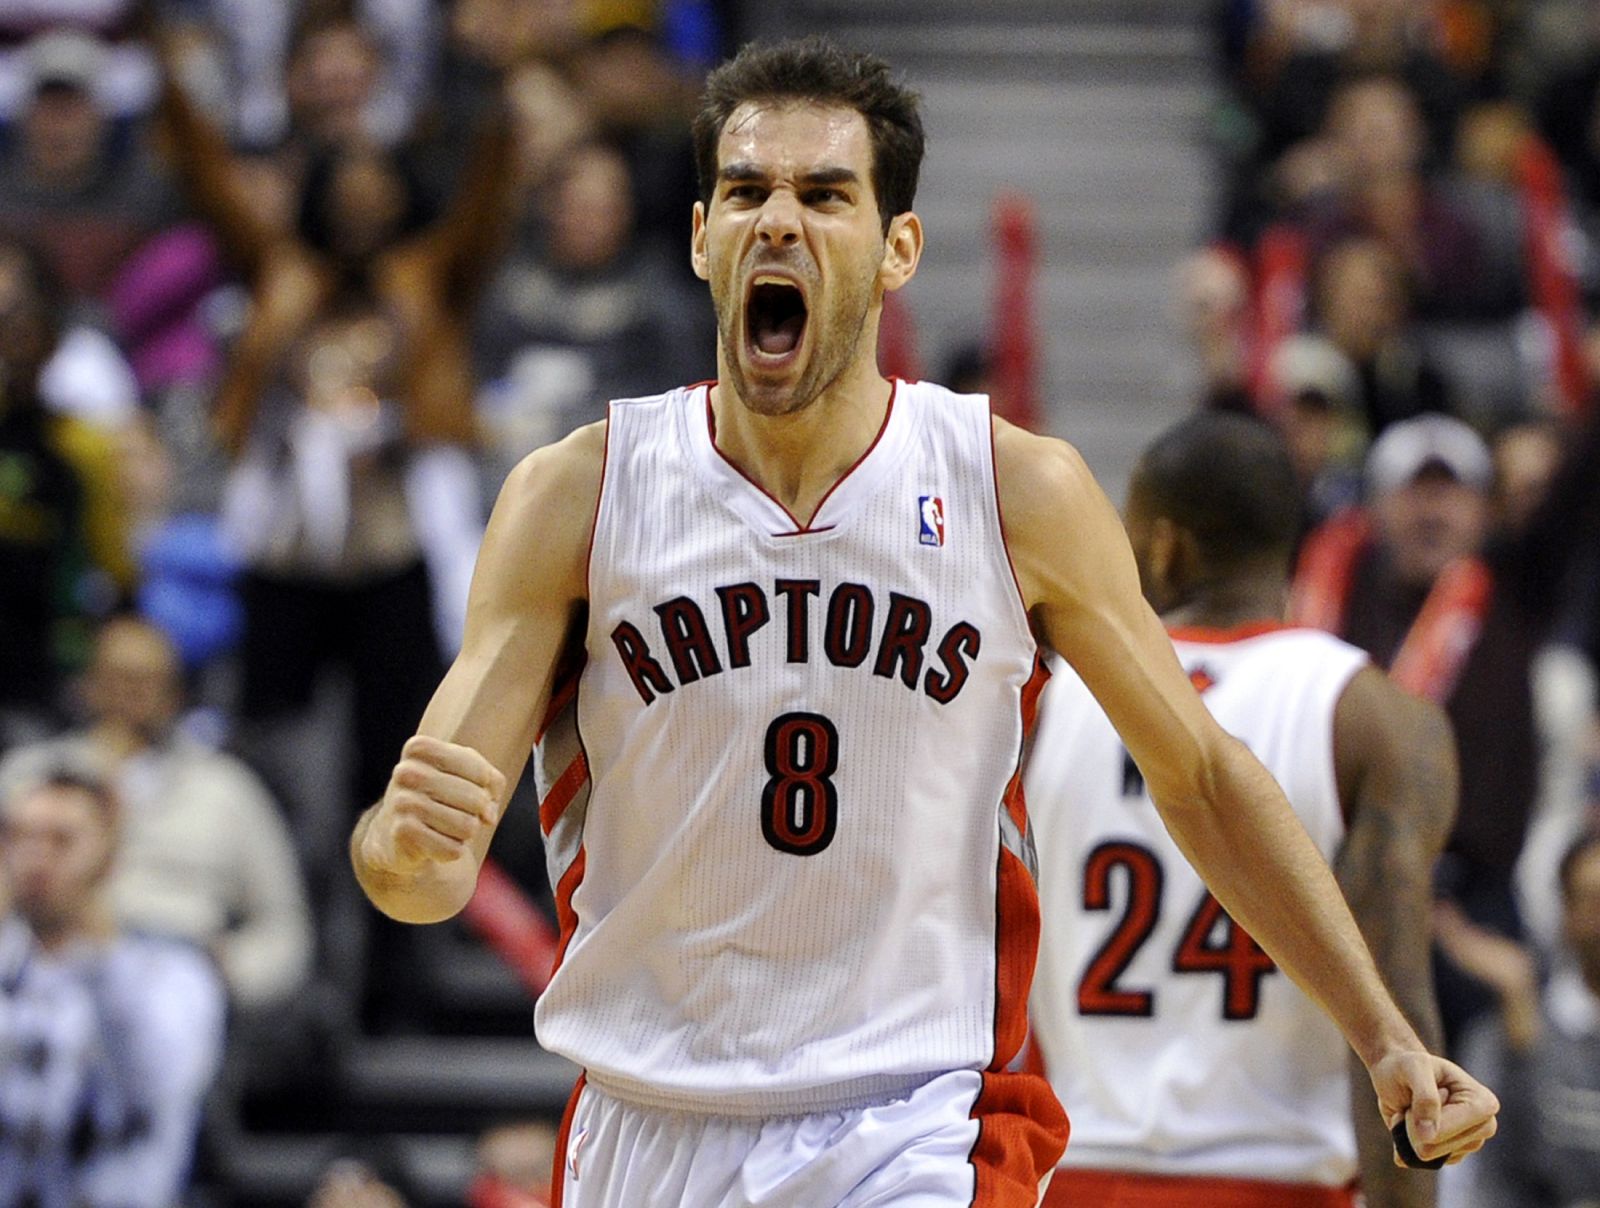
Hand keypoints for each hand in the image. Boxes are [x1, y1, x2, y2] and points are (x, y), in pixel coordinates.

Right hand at [364, 736, 506, 875]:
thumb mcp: (468, 775)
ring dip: (464, 833)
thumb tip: (488, 815)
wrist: (395, 836)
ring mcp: (402, 803)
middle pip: (477, 800)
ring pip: (468, 826)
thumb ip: (492, 782)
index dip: (486, 789)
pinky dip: (451, 851)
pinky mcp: (402, 833)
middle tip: (457, 814)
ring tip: (444, 828)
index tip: (469, 790)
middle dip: (477, 813)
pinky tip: (433, 844)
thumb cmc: (440, 797)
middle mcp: (407, 771)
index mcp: (420, 748)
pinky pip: (453, 849)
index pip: (482, 773)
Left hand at [1368, 1049, 1498, 1167]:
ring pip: (1427, 1156)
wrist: (1395, 1073)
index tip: (1418, 1090)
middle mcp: (1483, 1127)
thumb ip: (1425, 1097)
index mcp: (1484, 1103)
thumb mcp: (1413, 1067)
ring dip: (1409, 1133)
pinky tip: (1411, 1124)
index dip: (1421, 1113)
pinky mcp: (1451, 1155)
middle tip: (1413, 1101)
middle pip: (1437, 1146)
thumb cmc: (1407, 1066)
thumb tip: (1429, 1137)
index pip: (1448, 1127)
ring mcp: (1468, 1144)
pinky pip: (1420, 1162)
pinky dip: (1406, 1143)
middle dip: (1414, 1125)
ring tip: (1413, 1110)